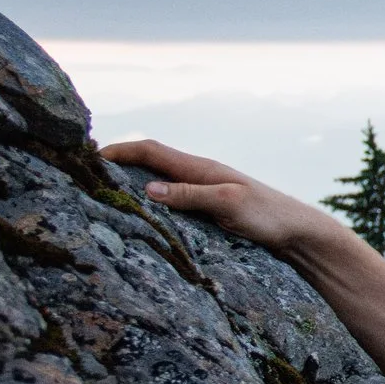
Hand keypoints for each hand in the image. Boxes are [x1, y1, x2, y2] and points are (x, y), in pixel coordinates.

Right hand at [101, 139, 338, 254]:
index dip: (119, 150)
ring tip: (101, 191)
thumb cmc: (269, 217)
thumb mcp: (227, 204)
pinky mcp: (210, 209)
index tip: (88, 155)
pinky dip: (151, 200)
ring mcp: (204, 192)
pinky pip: (173, 199)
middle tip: (84, 173)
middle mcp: (199, 175)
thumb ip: (190, 195)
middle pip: (150, 162)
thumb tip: (147, 189)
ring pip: (160, 181)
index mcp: (201, 168)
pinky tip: (141, 213)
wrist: (300, 233)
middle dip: (118, 163)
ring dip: (132, 182)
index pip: (151, 150)